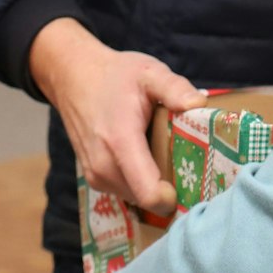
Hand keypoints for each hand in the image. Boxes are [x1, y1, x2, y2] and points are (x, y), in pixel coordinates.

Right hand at [29, 18, 205, 214]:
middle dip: (169, 187)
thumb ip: (174, 88)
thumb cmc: (115, 75)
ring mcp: (95, 174)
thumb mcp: (149, 73)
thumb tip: (199, 104)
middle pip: (147, 199)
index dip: (174, 197)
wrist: (73, 77)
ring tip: (162, 153)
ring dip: (153, 184)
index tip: (190, 181)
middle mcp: (104, 165)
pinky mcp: (93, 178)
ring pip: (136, 197)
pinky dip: (139, 181)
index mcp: (121, 141)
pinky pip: (125, 191)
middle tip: (182, 160)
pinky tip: (146, 156)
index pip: (148, 193)